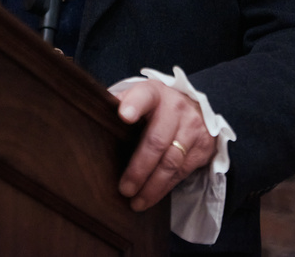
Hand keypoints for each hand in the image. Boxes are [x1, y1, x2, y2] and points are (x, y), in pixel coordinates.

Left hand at [114, 80, 216, 210]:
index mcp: (153, 92)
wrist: (194, 107)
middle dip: (139, 169)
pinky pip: (182, 172)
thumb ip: (119, 103)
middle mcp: (175, 108)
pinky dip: (165, 187)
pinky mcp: (202, 146)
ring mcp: (192, 127)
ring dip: (152, 186)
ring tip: (136, 201)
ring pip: (171, 162)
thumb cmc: (156, 106)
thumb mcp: (139, 97)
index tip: (124, 116)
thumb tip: (91, 114)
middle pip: (156, 141)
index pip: (143, 96)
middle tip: (125, 188)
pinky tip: (152, 196)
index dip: (134, 105)